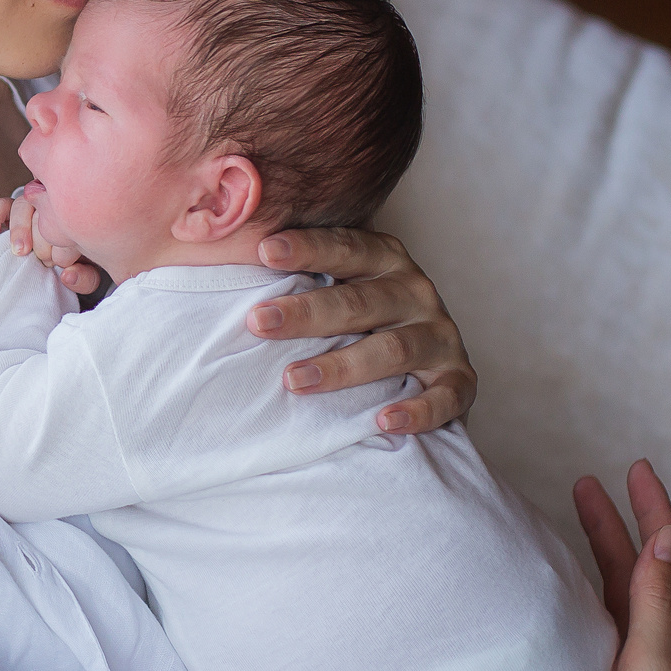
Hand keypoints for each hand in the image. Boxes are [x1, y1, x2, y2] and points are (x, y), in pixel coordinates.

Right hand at [0, 184, 100, 297]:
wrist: (64, 264)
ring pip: (22, 205)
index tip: (59, 264)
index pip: (66, 219)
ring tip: (21, 251)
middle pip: (43, 211)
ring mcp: (33, 207)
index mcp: (75, 220)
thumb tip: (68, 275)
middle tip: (45, 261)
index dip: (61, 244)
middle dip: (41, 241)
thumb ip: (84, 279)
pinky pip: (1, 206)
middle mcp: (53, 208)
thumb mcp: (86, 277)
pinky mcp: (12, 211)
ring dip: (19, 229)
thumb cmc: (75, 266)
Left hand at [246, 229, 473, 433]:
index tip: (264, 251)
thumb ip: (296, 274)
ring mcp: (441, 337)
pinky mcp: (460, 380)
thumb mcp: (338, 286)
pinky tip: (382, 422)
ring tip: (294, 381)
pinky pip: (445, 397)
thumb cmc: (360, 319)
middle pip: (361, 301)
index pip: (346, 248)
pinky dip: (417, 411)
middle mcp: (416, 292)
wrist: (430, 362)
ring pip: (394, 348)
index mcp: (385, 260)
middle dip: (308, 312)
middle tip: (258, 323)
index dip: (307, 248)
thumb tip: (210, 251)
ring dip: (343, 366)